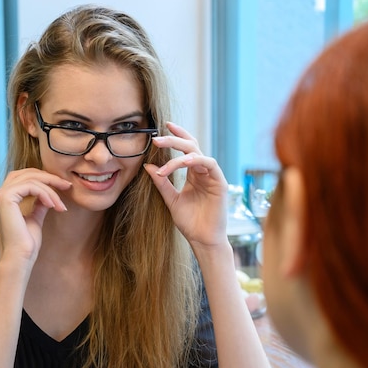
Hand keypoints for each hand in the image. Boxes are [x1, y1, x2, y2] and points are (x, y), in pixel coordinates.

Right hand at [0, 169, 70, 266]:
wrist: (19, 259)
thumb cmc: (26, 244)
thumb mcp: (35, 218)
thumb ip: (39, 204)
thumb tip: (48, 194)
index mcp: (2, 199)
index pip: (23, 178)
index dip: (44, 179)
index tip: (63, 187)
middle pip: (26, 173)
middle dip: (49, 178)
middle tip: (66, 186)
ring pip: (31, 179)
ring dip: (50, 189)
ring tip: (61, 204)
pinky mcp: (5, 198)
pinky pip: (31, 186)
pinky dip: (45, 193)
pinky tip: (53, 205)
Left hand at [144, 122, 228, 248]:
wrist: (202, 240)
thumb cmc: (190, 222)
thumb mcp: (171, 199)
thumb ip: (161, 182)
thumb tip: (148, 165)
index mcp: (193, 174)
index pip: (187, 149)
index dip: (177, 136)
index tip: (163, 127)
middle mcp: (203, 172)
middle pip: (191, 146)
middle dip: (174, 140)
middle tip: (157, 139)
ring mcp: (212, 176)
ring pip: (197, 153)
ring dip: (179, 151)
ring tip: (163, 151)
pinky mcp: (219, 182)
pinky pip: (208, 164)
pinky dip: (195, 160)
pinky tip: (183, 162)